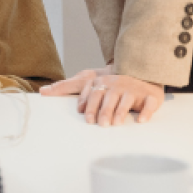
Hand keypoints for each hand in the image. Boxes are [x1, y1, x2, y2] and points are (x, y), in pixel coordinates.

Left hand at [41, 67, 165, 125]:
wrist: (139, 68)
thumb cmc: (108, 79)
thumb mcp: (86, 80)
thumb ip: (65, 87)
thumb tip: (42, 92)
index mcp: (102, 82)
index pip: (94, 93)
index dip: (90, 104)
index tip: (87, 117)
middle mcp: (117, 84)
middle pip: (109, 97)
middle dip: (105, 110)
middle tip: (100, 124)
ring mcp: (134, 89)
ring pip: (127, 100)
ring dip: (121, 112)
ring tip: (116, 123)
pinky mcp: (150, 95)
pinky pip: (150, 103)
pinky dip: (146, 111)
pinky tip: (141, 119)